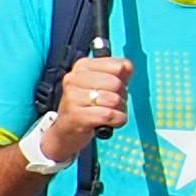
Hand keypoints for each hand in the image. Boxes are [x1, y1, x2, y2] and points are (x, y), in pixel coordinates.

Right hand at [35, 49, 131, 163]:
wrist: (67, 130)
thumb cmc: (90, 104)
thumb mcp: (104, 84)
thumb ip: (120, 73)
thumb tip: (127, 67)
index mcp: (83, 66)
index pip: (119, 66)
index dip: (123, 80)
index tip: (112, 89)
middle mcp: (74, 78)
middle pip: (117, 83)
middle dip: (121, 97)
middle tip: (110, 104)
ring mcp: (72, 97)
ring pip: (114, 100)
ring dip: (119, 110)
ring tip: (108, 113)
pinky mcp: (76, 115)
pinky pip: (109, 115)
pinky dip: (116, 121)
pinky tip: (107, 122)